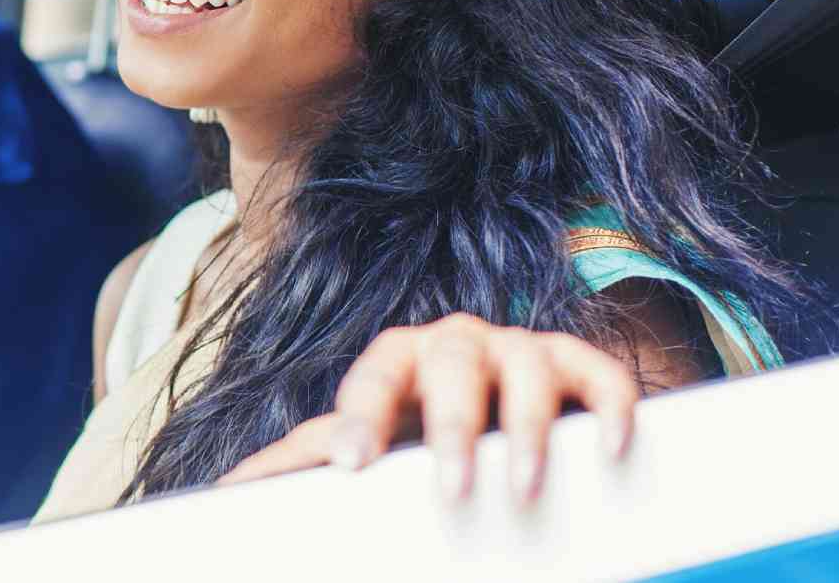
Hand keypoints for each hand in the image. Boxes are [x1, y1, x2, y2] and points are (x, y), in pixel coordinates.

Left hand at [217, 313, 637, 503]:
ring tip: (525, 488)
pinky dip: (612, 405)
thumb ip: (298, 467)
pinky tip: (613, 448)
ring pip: (529, 368)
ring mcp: (521, 349)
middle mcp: (457, 343)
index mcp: (396, 358)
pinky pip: (601, 375)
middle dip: (453, 428)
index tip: (353, 465)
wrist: (492, 418)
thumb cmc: (412, 433)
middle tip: (453, 490)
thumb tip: (225, 496)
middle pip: (452, 366)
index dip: (362, 415)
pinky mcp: (580, 367)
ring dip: (529, 428)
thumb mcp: (360, 444)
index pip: (373, 376)